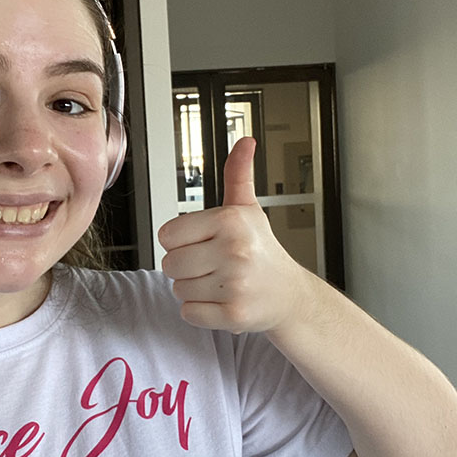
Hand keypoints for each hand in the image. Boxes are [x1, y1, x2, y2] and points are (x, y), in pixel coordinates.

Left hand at [158, 137, 304, 333]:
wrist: (289, 294)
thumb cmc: (262, 250)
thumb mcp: (248, 208)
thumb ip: (238, 174)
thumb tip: (245, 142)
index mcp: (231, 220)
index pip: (168, 235)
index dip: (180, 241)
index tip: (202, 243)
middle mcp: (234, 251)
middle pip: (170, 264)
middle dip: (185, 267)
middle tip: (212, 265)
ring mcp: (235, 284)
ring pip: (178, 290)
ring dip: (193, 289)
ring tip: (219, 281)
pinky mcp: (234, 314)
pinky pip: (189, 313)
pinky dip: (200, 311)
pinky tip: (221, 300)